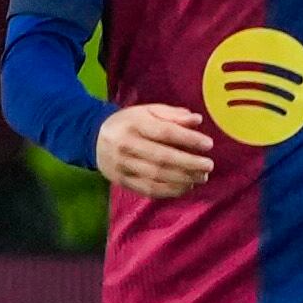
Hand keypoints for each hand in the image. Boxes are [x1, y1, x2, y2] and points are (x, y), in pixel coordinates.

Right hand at [94, 103, 215, 195]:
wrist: (93, 138)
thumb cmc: (129, 123)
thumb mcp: (147, 111)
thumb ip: (172, 115)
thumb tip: (197, 120)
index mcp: (133, 124)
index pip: (164, 133)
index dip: (188, 139)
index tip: (208, 144)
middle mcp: (125, 145)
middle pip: (162, 158)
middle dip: (189, 163)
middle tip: (209, 166)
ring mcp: (122, 166)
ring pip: (157, 176)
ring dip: (183, 179)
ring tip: (201, 177)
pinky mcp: (122, 181)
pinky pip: (149, 189)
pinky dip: (170, 191)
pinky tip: (186, 187)